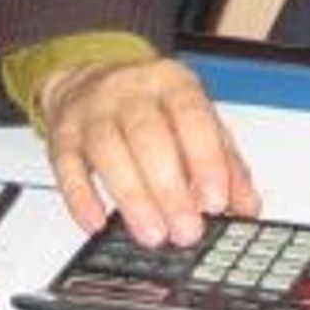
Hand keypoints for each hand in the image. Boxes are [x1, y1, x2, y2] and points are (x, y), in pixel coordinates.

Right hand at [37, 55, 260, 246]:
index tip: (216, 202)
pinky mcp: (62, 134)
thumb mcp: (197, 121)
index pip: (193, 117)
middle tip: (185, 230)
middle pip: (149, 137)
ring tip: (152, 234)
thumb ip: (226, 161)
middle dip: (169, 189)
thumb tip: (247, 205)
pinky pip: (67, 166)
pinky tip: (97, 224)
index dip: (206, 160)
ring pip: (109, 151)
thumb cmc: (153, 105)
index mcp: (174, 82)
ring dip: (132, 198)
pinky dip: (81, 198)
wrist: (91, 76)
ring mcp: (94, 110)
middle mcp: (132, 91)